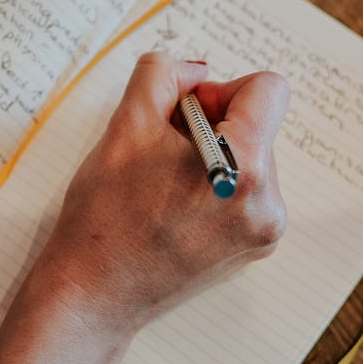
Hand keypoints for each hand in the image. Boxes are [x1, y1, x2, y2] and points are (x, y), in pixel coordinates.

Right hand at [26, 53, 290, 342]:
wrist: (94, 292)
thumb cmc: (105, 213)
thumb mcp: (127, 124)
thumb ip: (164, 74)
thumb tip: (198, 70)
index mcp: (245, 167)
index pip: (269, 90)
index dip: (223, 89)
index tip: (186, 114)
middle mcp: (268, 202)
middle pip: (257, 125)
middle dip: (212, 127)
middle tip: (161, 157)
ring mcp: (265, 230)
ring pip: (252, 158)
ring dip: (213, 157)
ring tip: (165, 188)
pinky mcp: (255, 248)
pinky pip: (249, 191)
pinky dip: (217, 187)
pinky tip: (176, 209)